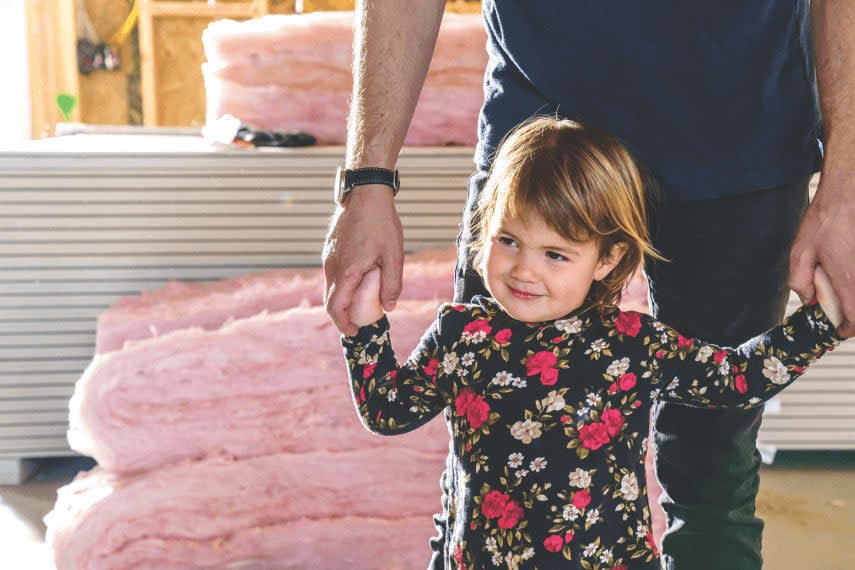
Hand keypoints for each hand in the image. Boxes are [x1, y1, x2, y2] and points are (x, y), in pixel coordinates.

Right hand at [323, 186, 402, 335]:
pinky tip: (361, 277)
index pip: (335, 308)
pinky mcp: (330, 247)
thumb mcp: (393, 256)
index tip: (354, 332)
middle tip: (360, 321)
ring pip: (331, 285)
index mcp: (346, 271)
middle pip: (330, 299)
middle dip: (343, 315)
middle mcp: (331, 265)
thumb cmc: (381, 223)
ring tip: (363, 300)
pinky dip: (343, 283)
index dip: (343, 324)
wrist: (366, 192)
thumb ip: (391, 284)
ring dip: (343, 298)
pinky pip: (333, 272)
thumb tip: (389, 306)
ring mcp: (328, 256)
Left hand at [788, 179, 854, 336]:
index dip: (848, 330)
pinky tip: (845, 271)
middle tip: (841, 315)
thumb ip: (800, 280)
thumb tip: (808, 299)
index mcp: (847, 278)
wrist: (847, 194)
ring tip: (842, 294)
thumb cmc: (825, 220)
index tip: (838, 331)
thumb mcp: (800, 252)